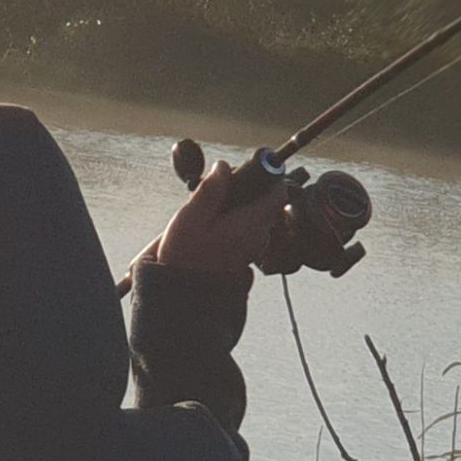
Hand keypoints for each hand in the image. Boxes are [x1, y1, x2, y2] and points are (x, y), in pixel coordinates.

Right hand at [154, 159, 286, 278]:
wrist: (183, 295)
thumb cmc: (183, 257)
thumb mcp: (190, 218)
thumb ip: (210, 191)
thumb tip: (223, 166)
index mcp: (249, 225)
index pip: (277, 194)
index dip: (269, 177)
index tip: (250, 171)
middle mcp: (258, 238)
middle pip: (268, 204)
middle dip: (251, 192)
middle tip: (222, 190)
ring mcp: (254, 249)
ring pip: (259, 218)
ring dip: (243, 208)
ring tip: (214, 211)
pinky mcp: (246, 257)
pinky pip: (250, 232)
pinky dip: (239, 223)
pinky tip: (215, 228)